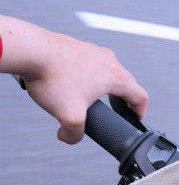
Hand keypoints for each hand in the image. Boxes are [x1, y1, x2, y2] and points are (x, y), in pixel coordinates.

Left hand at [1, 17, 147, 142]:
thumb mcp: (69, 117)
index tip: (135, 118)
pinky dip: (86, 75)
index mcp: (115, 76)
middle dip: (122, 99)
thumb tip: (69, 137)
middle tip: (114, 110)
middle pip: (125, 82)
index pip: (140, 96)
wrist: (31, 51)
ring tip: (89, 98)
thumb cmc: (53, 77)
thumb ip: (74, 135)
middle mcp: (108, 60)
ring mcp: (93, 50)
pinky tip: (69, 85)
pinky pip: (89, 63)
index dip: (140, 111)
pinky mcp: (77, 46)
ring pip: (107, 70)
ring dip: (103, 85)